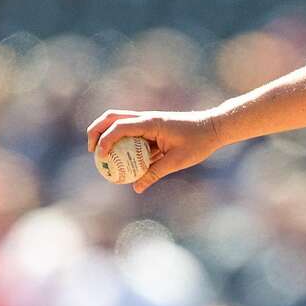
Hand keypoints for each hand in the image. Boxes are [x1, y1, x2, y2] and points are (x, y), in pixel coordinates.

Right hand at [86, 109, 221, 192]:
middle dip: (96, 131)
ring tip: (101, 157)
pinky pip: (131, 134)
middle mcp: (146, 118)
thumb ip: (155, 173)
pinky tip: (122, 161)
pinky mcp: (152, 127)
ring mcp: (148, 121)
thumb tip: (136, 187)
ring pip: (119, 123)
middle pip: (111, 118)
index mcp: (151, 123)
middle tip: (92, 151)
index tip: (99, 157)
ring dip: (106, 135)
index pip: (120, 127)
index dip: (105, 140)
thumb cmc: (198, 143)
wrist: (213, 128)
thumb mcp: (177, 161)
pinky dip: (122, 143)